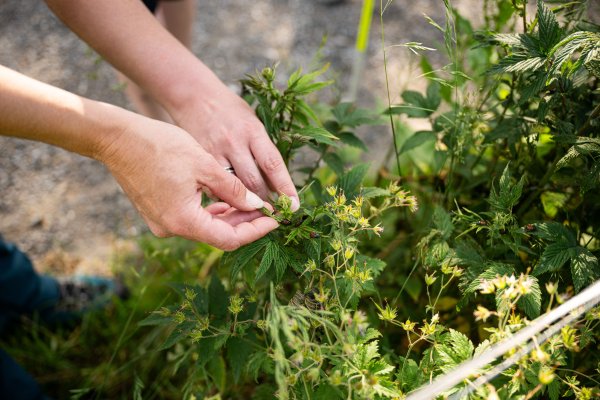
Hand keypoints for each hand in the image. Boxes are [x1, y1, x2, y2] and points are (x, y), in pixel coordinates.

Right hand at [98, 116, 278, 250]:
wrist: (116, 138)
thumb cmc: (160, 146)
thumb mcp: (204, 165)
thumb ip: (232, 189)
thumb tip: (256, 205)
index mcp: (183, 221)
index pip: (229, 239)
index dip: (256, 231)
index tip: (275, 221)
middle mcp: (171, 229)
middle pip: (218, 235)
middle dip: (245, 223)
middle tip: (267, 209)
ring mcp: (162, 223)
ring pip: (205, 227)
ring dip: (229, 217)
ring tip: (252, 202)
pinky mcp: (157, 213)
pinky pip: (191, 218)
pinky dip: (211, 211)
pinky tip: (226, 199)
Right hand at [172, 84, 299, 209]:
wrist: (192, 95)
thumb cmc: (230, 111)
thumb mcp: (252, 123)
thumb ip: (263, 151)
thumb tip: (277, 184)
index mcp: (253, 131)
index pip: (273, 164)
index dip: (286, 187)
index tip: (295, 205)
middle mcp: (234, 142)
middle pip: (254, 182)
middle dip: (266, 202)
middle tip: (274, 214)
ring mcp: (215, 151)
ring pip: (234, 188)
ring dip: (246, 203)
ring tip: (254, 212)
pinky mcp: (199, 160)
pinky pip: (214, 185)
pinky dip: (224, 196)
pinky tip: (229, 200)